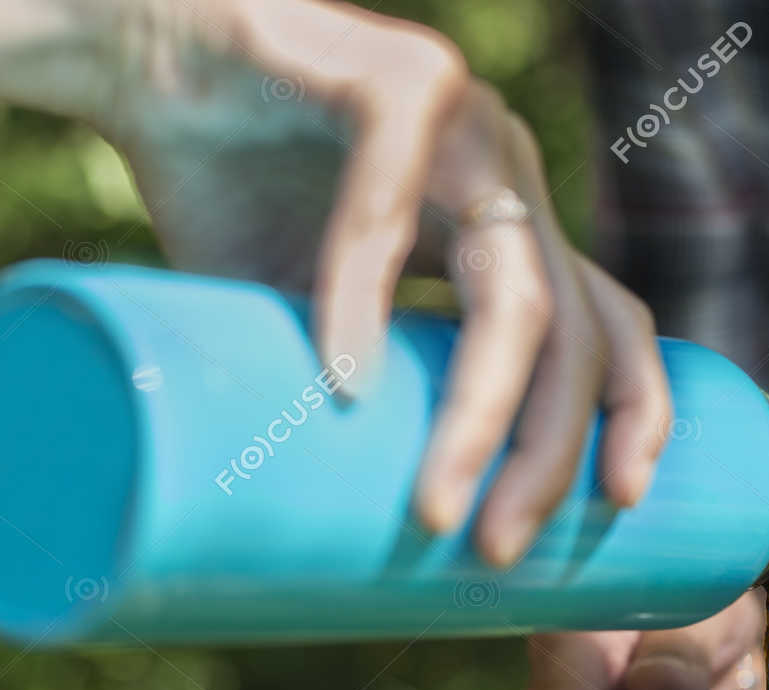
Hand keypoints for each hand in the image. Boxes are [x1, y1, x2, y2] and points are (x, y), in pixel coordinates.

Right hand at [94, 0, 668, 563]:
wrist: (134, 62)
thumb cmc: (226, 194)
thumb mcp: (310, 318)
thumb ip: (360, 391)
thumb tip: (364, 529)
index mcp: (508, 228)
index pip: (608, 323)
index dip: (634, 408)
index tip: (621, 505)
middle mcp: (507, 175)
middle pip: (576, 328)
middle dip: (552, 450)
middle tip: (499, 549)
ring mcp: (466, 124)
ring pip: (513, 286)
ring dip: (483, 408)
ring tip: (435, 507)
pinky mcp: (396, 79)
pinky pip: (390, 203)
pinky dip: (363, 295)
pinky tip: (343, 377)